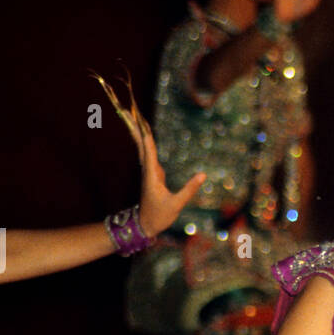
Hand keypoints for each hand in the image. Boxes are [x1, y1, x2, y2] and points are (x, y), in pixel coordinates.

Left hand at [133, 117, 206, 237]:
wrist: (145, 225)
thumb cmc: (160, 216)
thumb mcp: (176, 205)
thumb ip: (189, 189)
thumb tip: (203, 174)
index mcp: (152, 175)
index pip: (148, 149)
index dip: (146, 133)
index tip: (141, 118)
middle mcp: (148, 170)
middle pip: (141, 143)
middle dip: (135, 127)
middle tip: (130, 109)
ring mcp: (149, 171)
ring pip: (142, 147)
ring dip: (139, 131)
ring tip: (135, 115)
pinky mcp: (152, 174)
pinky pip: (147, 153)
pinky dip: (146, 141)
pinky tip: (146, 135)